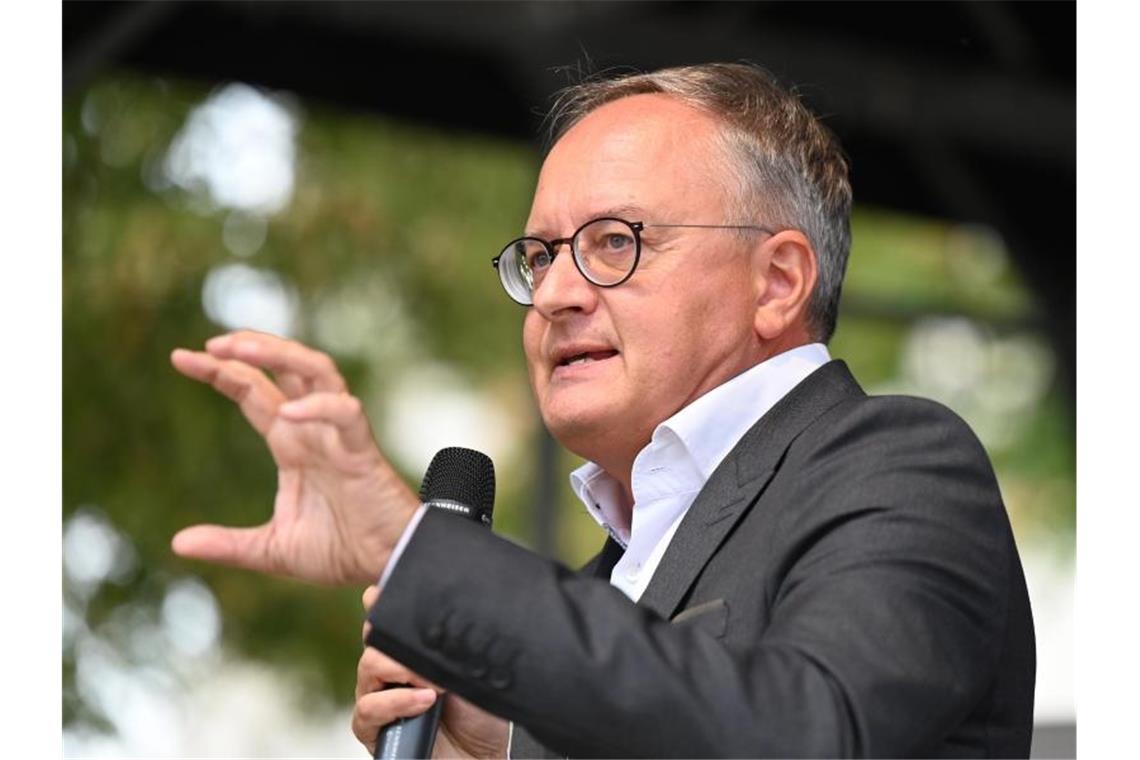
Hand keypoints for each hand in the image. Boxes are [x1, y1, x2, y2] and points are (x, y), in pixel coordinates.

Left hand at [169, 330, 420, 584]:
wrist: (388, 564)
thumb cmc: (341, 550)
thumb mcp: (272, 549)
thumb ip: (229, 544)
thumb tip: (178, 543)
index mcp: (290, 444)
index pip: (253, 392)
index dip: (220, 371)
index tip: (180, 357)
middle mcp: (312, 429)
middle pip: (284, 366)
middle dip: (249, 348)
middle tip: (210, 343)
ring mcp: (338, 434)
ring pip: (316, 371)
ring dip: (280, 354)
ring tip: (241, 349)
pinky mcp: (362, 450)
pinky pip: (345, 412)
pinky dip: (320, 406)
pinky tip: (289, 413)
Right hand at [357, 586, 508, 758]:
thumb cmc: (480, 718)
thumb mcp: (473, 673)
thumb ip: (452, 649)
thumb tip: (442, 620)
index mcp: (413, 653)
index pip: (391, 621)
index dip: (383, 602)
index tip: (381, 592)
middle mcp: (394, 672)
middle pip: (376, 638)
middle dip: (397, 637)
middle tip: (429, 654)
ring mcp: (381, 699)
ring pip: (368, 668)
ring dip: (400, 670)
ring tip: (433, 683)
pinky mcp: (374, 730)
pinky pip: (368, 709)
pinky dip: (395, 702)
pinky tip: (423, 700)